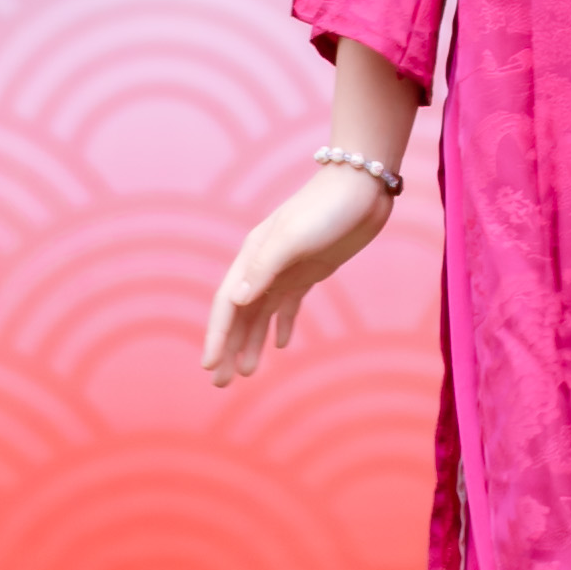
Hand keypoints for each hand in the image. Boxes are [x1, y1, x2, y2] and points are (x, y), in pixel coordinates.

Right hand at [203, 164, 395, 387]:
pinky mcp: (310, 271)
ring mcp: (287, 268)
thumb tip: (234, 301)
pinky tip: (281, 346)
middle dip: (228, 347)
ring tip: (246, 373)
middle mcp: (264, 264)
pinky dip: (282, 325)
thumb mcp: (292, 237)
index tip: (208, 367)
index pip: (226, 304)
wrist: (362, 187)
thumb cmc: (325, 208)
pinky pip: (288, 304)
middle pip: (240, 314)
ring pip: (261, 314)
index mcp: (253, 255)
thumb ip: (263, 268)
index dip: (216, 336)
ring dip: (251, 342)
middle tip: (220, 383)